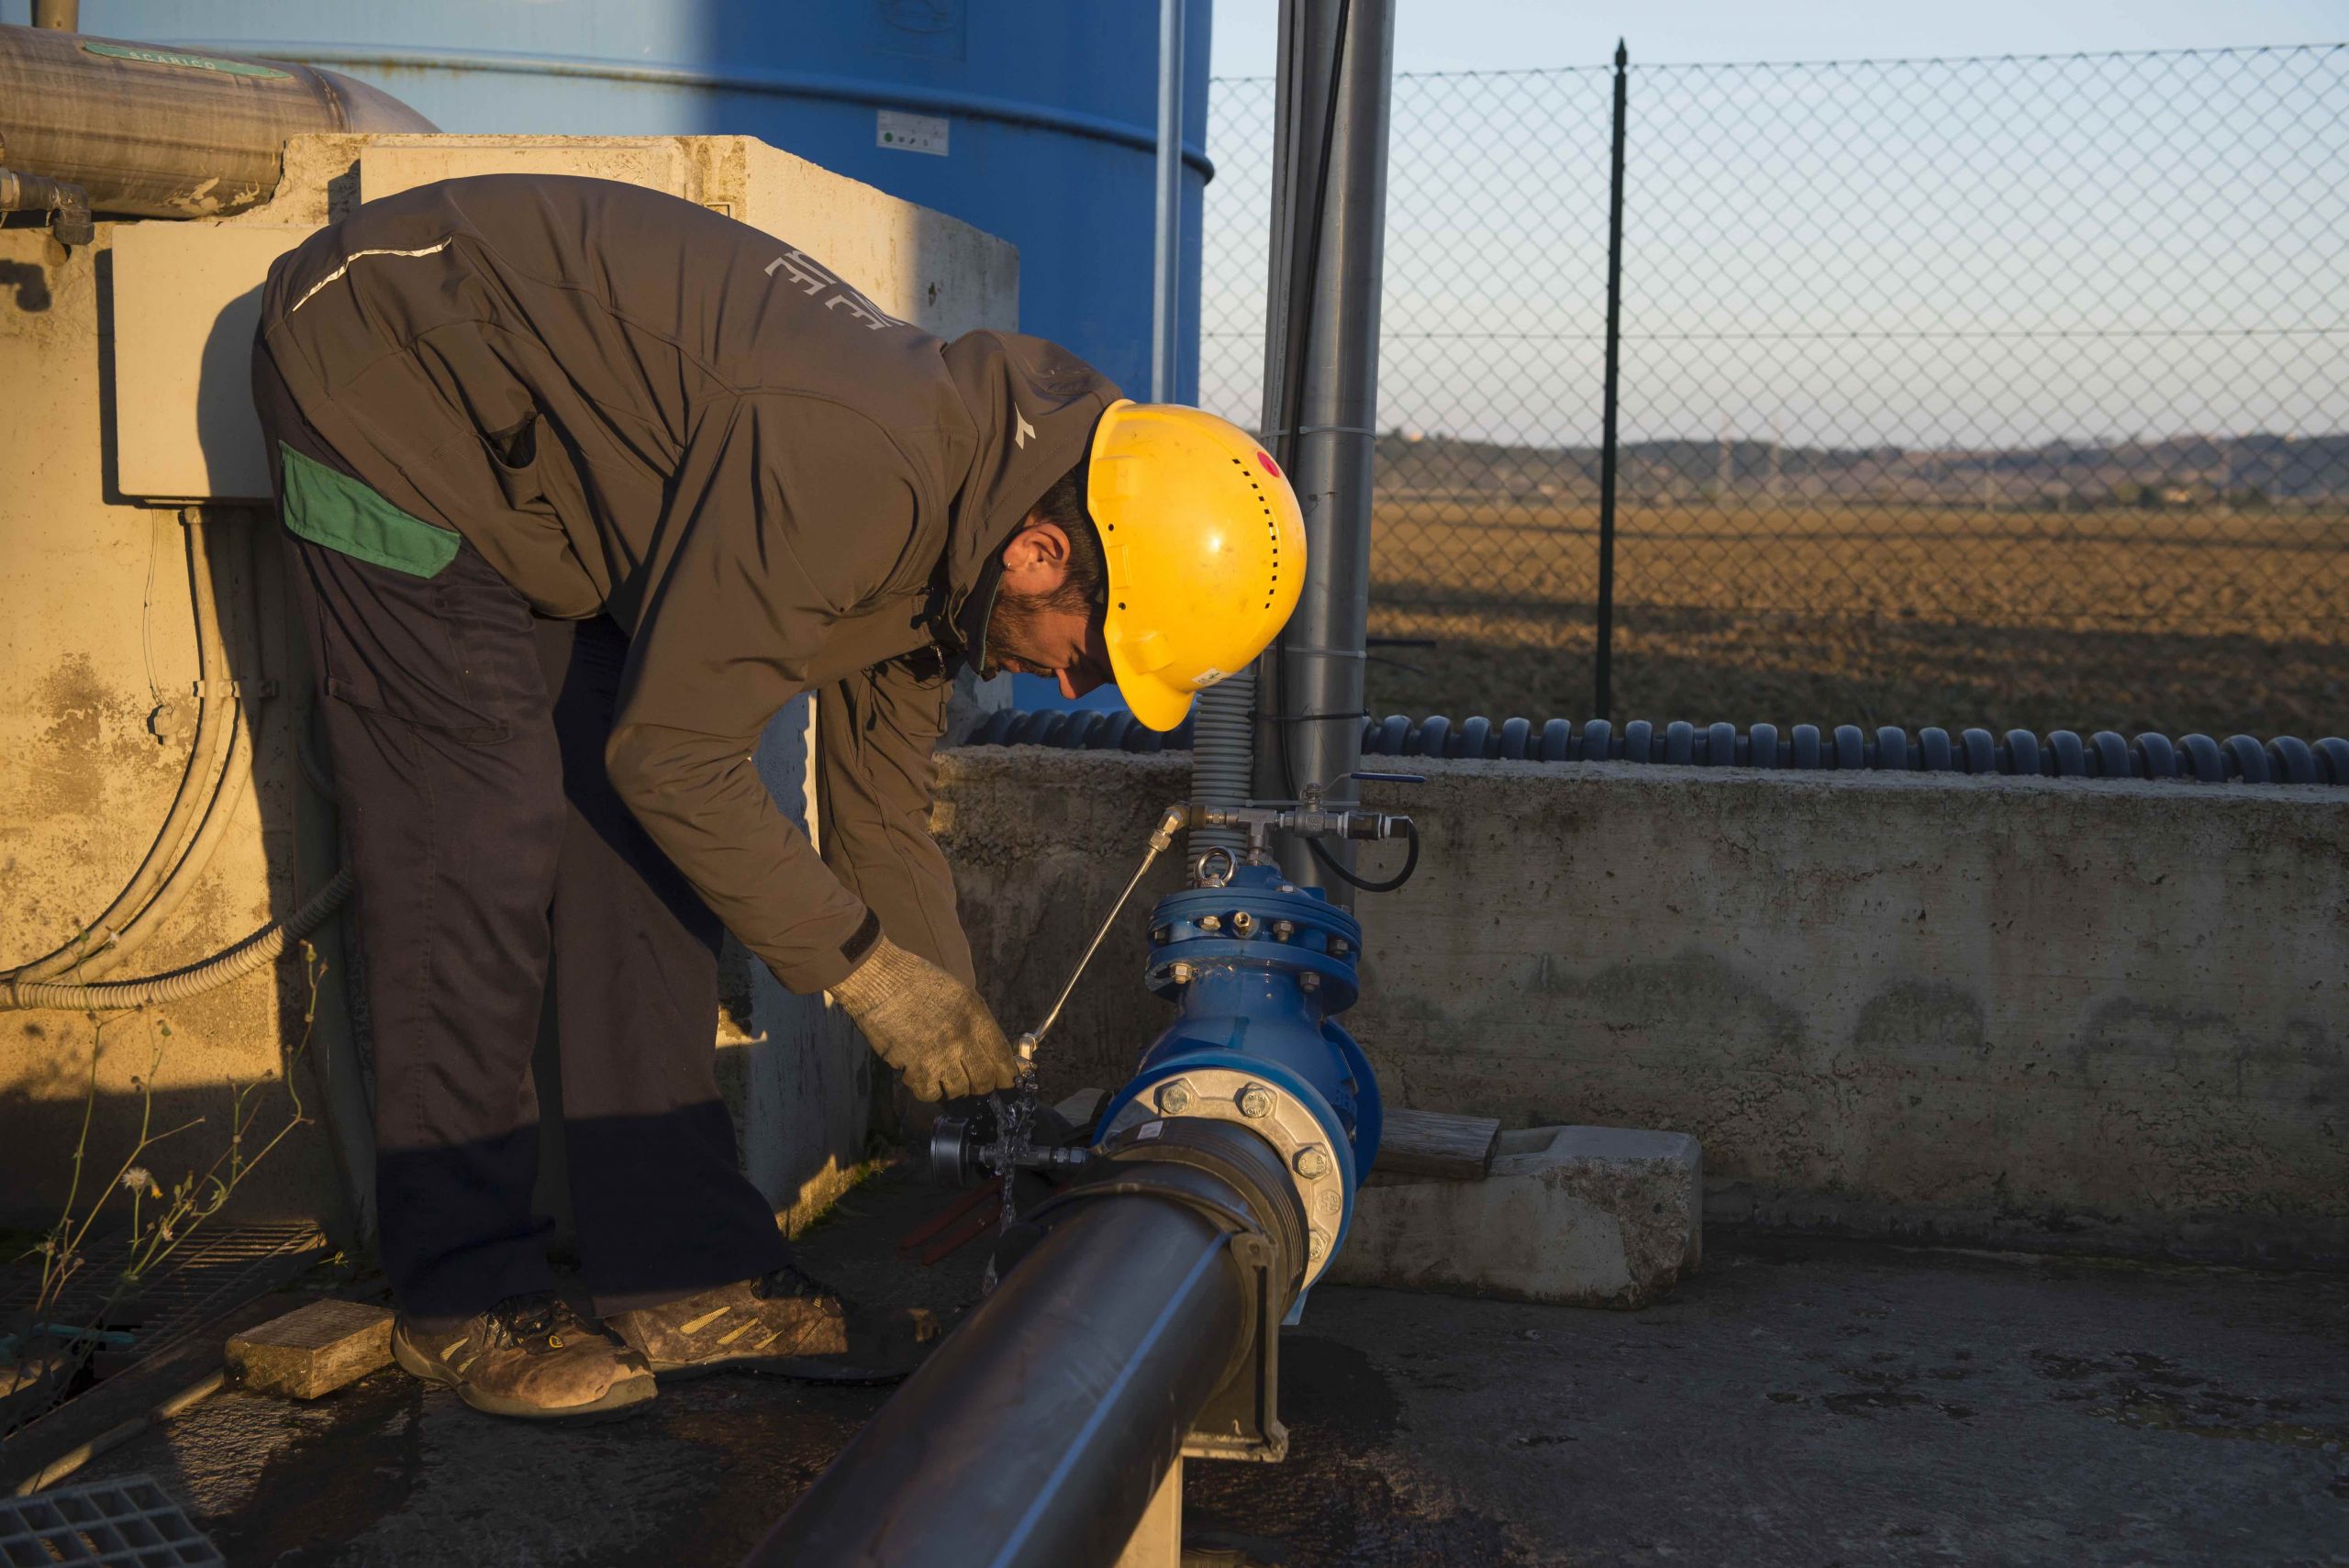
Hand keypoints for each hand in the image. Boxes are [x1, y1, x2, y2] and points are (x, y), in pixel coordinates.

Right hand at [829, 935, 1019, 1101]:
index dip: (1007, 1075)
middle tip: (975, 1086)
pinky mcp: (915, 1067)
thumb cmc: (917, 980)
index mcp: (977, 1017)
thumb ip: (974, 1021)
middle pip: (984, 1079)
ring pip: (959, 1091)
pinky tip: (922, 1078)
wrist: (880, 979)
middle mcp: (963, 1039)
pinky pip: (929, 1093)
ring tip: (946, 1080)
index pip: (1001, 1055)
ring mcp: (940, 1056)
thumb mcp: (959, 993)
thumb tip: (984, 1048)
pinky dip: (928, 1090)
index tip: (1007, 1084)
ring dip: (955, 1089)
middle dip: (982, 1087)